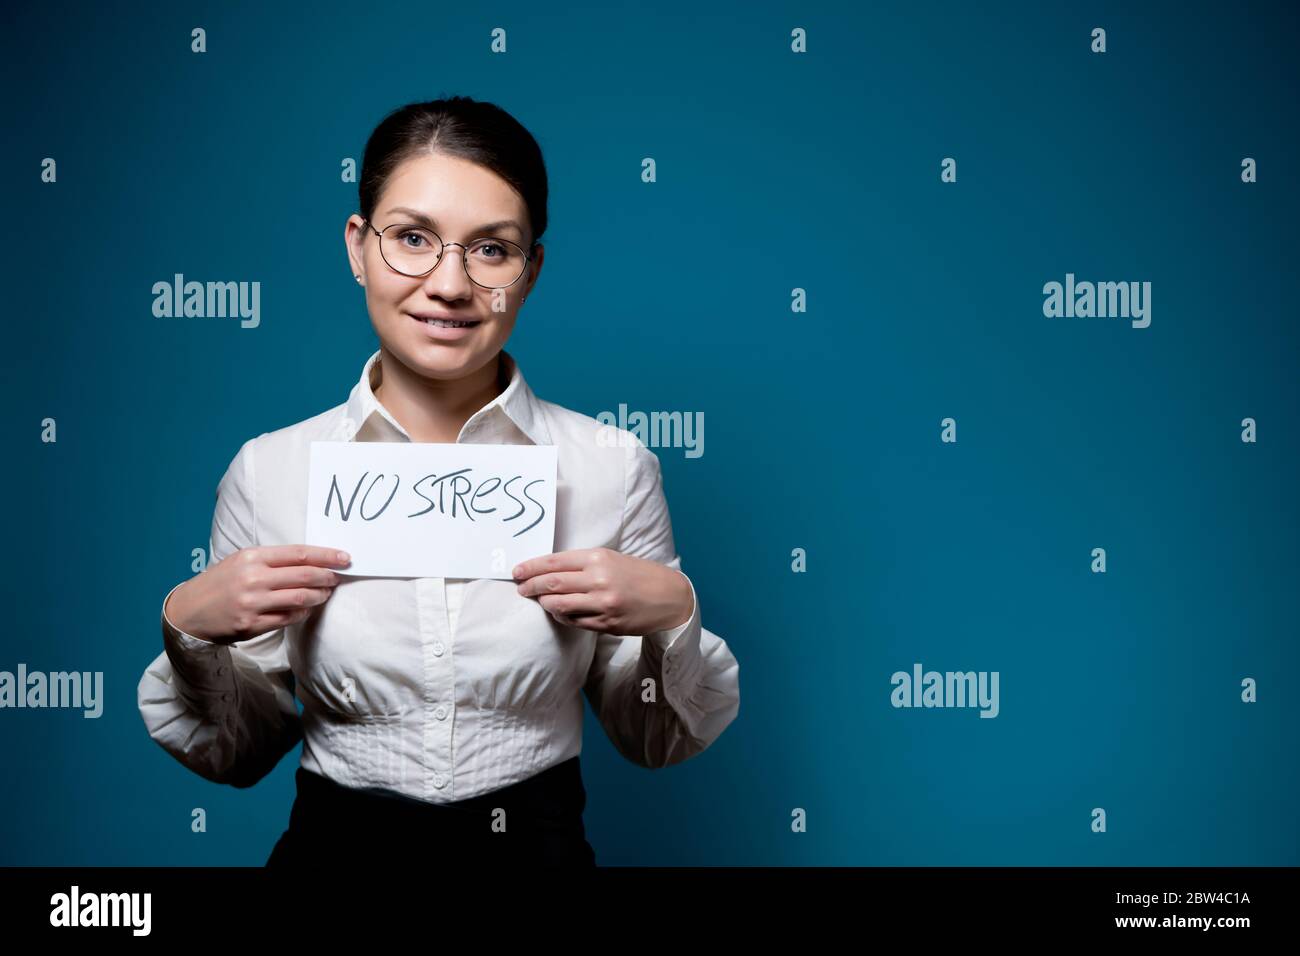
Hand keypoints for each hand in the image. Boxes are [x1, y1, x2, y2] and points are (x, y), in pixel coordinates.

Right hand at [165, 545, 352, 644]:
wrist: (189, 611)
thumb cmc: (220, 582)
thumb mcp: (241, 561)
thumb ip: (272, 560)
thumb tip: (310, 561)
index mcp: (252, 557)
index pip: (299, 554)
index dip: (326, 556)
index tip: (345, 558)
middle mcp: (253, 578)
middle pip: (305, 576)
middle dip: (328, 576)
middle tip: (339, 577)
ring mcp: (253, 603)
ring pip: (301, 598)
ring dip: (320, 596)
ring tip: (326, 593)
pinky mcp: (252, 625)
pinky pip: (288, 618)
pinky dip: (303, 612)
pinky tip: (307, 607)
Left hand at [512, 547, 693, 635]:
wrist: (670, 597)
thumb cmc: (639, 575)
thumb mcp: (613, 559)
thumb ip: (584, 563)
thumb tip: (550, 569)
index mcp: (599, 558)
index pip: (555, 561)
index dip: (531, 567)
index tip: (517, 571)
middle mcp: (599, 579)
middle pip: (552, 582)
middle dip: (530, 585)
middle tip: (520, 587)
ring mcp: (602, 603)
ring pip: (558, 604)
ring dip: (544, 602)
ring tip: (540, 599)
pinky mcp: (606, 623)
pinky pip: (574, 621)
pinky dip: (562, 615)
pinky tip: (559, 611)